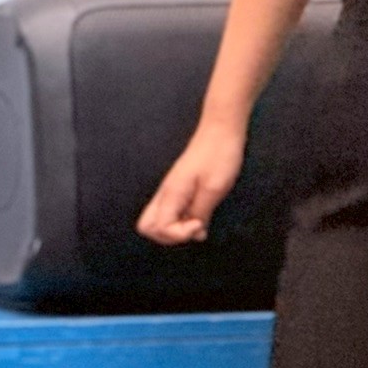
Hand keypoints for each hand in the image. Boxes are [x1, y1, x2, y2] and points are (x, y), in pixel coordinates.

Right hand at [137, 123, 245, 245]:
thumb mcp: (213, 189)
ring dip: (174, 229)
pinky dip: (181, 221)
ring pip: (156, 221)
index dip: (180, 234)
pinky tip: (199, 215)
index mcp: (171, 193)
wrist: (221, 130)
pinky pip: (169, 213)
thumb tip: (197, 233)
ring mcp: (169, 192)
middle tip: (193, 227)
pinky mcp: (178, 190)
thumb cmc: (219, 155)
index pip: (159, 228)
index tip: (199, 223)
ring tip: (197, 222)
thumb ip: (201, 213)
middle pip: (147, 227)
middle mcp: (165, 194)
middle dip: (169, 236)